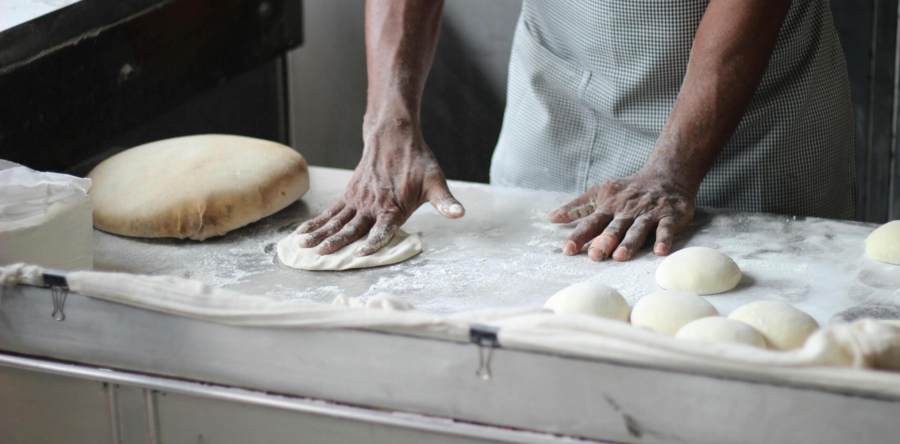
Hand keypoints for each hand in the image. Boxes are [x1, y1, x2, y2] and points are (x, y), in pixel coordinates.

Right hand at [294, 121, 463, 255]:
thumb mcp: (436, 181)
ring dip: (320, 233)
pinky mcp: (350, 195)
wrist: (394, 136)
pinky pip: (331, 212)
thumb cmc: (418, 162)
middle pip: (352, 227)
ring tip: (303, 246)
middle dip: (336, 242)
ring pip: (336, 221)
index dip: (373, 241)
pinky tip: (303, 233)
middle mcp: (373, 205)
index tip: (361, 253)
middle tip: (321, 254)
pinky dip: (316, 223)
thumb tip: (460, 213)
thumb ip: (445, 202)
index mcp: (394, 207)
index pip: (382, 228)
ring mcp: (358, 200)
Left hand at [548, 172, 694, 261]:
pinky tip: (660, 251)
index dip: (579, 235)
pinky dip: (663, 239)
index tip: (568, 250)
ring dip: (629, 242)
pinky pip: (666, 228)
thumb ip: (578, 207)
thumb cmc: (628, 189)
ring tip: (621, 256)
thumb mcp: (600, 192)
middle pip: (614, 227)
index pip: (591, 222)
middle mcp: (627, 210)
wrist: (667, 175)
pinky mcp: (669, 216)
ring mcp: (649, 213)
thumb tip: (551, 217)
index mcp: (609, 206)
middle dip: (604, 241)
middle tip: (595, 255)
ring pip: (637, 229)